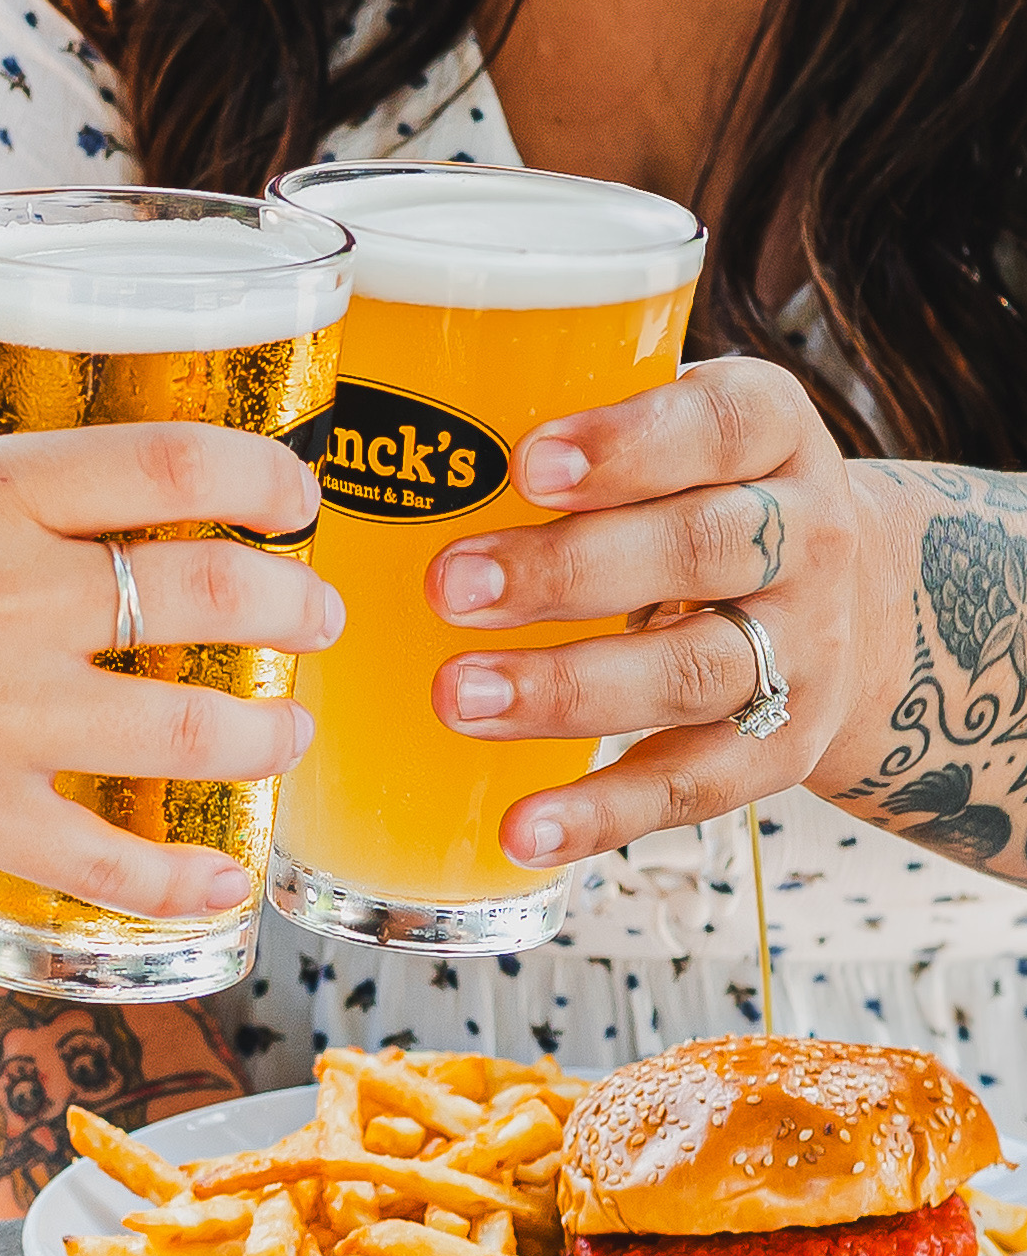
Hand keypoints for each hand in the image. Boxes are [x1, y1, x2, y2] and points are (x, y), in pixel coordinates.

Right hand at [0, 423, 342, 912]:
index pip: (167, 462)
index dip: (262, 472)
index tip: (294, 490)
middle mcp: (7, 594)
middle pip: (209, 586)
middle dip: (291, 601)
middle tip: (313, 614)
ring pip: (192, 726)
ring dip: (266, 733)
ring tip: (287, 734)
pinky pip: (108, 861)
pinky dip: (184, 882)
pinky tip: (226, 888)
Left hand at [423, 356, 879, 866]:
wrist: (865, 607)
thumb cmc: (703, 497)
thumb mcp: (675, 435)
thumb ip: (572, 427)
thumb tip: (390, 445)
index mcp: (773, 432)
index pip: (720, 425)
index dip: (629, 444)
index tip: (528, 462)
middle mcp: (808, 538)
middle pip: (698, 550)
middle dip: (566, 571)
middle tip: (447, 586)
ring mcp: (804, 650)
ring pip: (692, 672)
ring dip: (566, 691)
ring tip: (456, 697)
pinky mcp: (782, 749)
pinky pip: (693, 785)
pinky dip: (603, 813)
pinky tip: (522, 831)